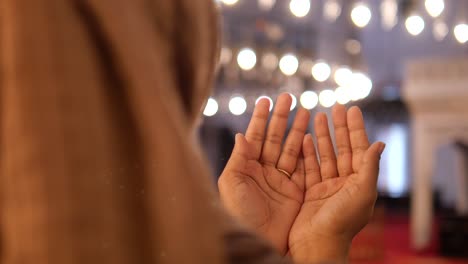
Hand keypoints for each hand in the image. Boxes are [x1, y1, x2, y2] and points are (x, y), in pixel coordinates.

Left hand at [218, 93, 309, 253]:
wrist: (258, 239)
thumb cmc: (239, 212)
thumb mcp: (232, 182)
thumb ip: (238, 157)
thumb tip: (241, 134)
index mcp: (246, 166)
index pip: (255, 136)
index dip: (260, 118)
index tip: (266, 100)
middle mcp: (264, 170)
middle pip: (275, 138)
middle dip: (281, 117)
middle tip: (288, 97)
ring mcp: (281, 179)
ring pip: (291, 148)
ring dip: (297, 130)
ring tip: (306, 110)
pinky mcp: (296, 190)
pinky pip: (303, 166)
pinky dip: (308, 151)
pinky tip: (311, 136)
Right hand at [288, 105, 384, 262]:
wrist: (317, 244)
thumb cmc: (342, 222)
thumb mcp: (362, 193)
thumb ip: (370, 167)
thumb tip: (380, 143)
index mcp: (359, 182)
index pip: (360, 149)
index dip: (356, 129)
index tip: (352, 110)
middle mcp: (344, 183)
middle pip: (343, 149)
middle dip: (339, 128)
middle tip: (336, 107)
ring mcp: (327, 187)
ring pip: (325, 155)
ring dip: (322, 137)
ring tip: (318, 117)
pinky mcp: (310, 192)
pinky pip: (309, 168)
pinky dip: (307, 153)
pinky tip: (305, 139)